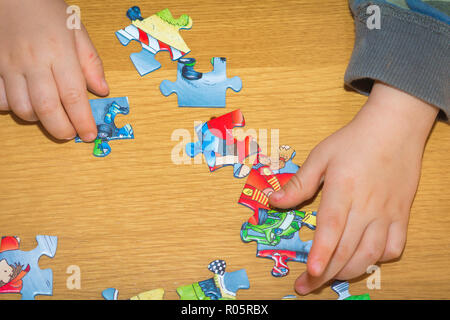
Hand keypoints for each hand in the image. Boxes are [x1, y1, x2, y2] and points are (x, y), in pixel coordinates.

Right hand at [0, 0, 108, 140]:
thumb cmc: (45, 9)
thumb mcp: (76, 29)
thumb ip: (90, 61)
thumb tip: (103, 90)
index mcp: (59, 52)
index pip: (73, 95)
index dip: (82, 120)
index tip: (90, 134)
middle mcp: (33, 61)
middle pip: (47, 108)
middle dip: (61, 129)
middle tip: (71, 134)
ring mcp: (9, 65)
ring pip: (21, 108)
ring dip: (39, 120)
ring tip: (51, 115)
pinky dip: (12, 108)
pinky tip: (25, 101)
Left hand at [269, 82, 437, 293]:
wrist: (394, 128)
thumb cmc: (353, 140)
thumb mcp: (321, 156)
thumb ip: (298, 183)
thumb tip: (273, 201)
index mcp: (343, 189)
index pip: (332, 228)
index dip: (322, 254)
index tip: (310, 273)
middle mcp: (367, 206)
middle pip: (347, 248)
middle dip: (325, 274)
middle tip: (306, 287)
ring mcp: (387, 213)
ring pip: (370, 254)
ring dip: (349, 272)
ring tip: (330, 278)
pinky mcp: (401, 215)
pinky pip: (394, 247)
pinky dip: (378, 260)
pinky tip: (363, 258)